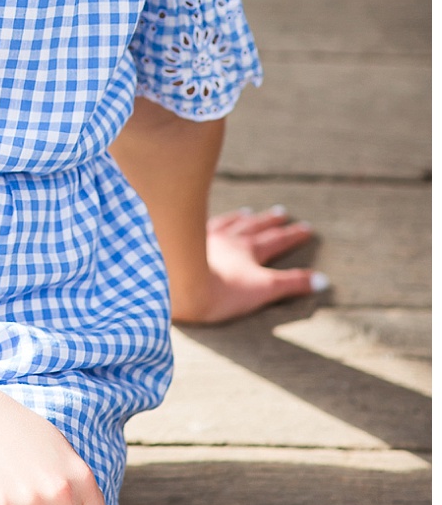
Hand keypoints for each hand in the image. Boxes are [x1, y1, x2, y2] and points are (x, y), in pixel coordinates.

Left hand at [174, 205, 325, 323]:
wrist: (181, 285)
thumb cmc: (222, 292)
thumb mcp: (264, 290)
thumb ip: (292, 284)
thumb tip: (324, 281)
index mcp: (249, 250)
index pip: (276, 240)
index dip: (292, 235)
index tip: (307, 227)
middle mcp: (229, 239)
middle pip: (254, 227)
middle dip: (270, 221)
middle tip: (282, 212)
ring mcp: (206, 238)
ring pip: (228, 223)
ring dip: (240, 218)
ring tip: (246, 212)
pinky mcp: (186, 241)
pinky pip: (202, 225)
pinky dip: (211, 222)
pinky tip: (208, 222)